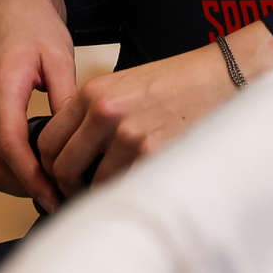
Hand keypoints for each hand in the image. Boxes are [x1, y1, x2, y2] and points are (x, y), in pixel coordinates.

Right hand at [0, 0, 77, 210]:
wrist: (7, 3)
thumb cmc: (36, 27)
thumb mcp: (59, 56)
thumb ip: (65, 97)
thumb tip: (75, 141)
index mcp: (1, 85)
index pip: (10, 147)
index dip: (33, 179)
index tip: (57, 197)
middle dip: (23, 188)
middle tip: (59, 195)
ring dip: (14, 180)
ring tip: (52, 183)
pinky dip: (7, 166)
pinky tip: (37, 163)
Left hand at [37, 22, 272, 197]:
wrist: (225, 77)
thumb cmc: (179, 84)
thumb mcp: (126, 87)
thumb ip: (95, 116)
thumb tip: (71, 155)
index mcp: (94, 93)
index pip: (48, 140)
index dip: (50, 165)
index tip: (60, 176)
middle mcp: (105, 114)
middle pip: (62, 167)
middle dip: (68, 186)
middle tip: (81, 194)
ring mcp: (130, 137)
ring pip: (93, 186)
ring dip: (101, 194)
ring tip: (117, 190)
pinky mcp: (155, 157)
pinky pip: (125, 191)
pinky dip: (129, 195)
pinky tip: (140, 188)